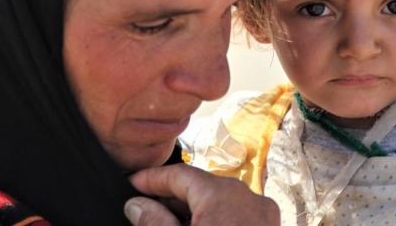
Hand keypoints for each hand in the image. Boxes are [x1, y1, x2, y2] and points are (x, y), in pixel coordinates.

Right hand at [125, 164, 279, 225]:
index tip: (131, 186)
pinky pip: (235, 215)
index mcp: (224, 194)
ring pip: (219, 202)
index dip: (151, 179)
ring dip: (190, 210)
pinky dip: (212, 219)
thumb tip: (136, 205)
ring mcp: (264, 215)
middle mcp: (249, 197)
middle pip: (199, 186)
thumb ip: (155, 222)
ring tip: (164, 223)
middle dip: (169, 197)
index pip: (179, 173)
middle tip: (141, 208)